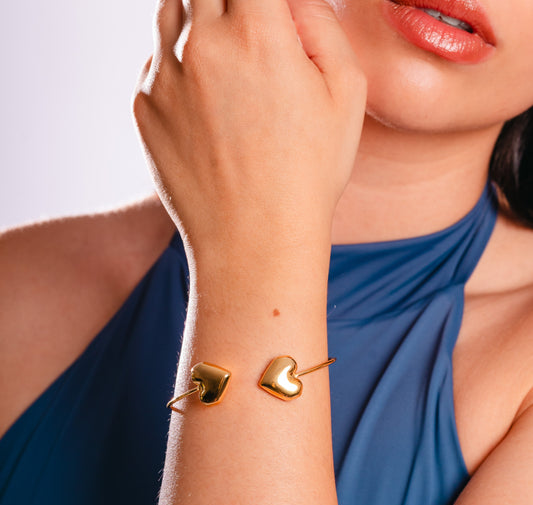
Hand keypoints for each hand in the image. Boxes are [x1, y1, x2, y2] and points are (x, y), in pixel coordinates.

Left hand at [131, 0, 365, 267]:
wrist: (253, 240)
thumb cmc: (307, 174)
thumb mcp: (345, 91)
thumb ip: (319, 22)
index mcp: (258, 31)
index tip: (269, 13)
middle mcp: (201, 44)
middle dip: (231, 1)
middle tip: (250, 32)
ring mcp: (163, 76)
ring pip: (173, 12)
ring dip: (200, 19)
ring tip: (229, 62)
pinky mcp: (143, 108)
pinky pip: (156, 62)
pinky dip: (179, 63)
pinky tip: (207, 102)